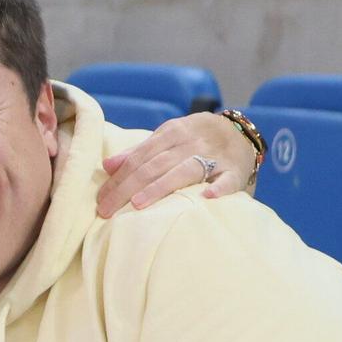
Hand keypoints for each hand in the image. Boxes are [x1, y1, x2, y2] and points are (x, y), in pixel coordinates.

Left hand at [97, 111, 257, 215]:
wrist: (241, 131)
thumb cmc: (196, 139)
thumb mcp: (169, 138)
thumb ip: (139, 152)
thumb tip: (107, 166)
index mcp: (173, 132)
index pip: (140, 157)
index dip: (118, 178)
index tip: (100, 199)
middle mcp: (192, 142)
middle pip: (155, 165)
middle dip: (127, 187)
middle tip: (106, 210)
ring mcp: (215, 156)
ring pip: (185, 170)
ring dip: (161, 187)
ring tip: (138, 204)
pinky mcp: (236, 170)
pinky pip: (228, 180)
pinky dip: (219, 188)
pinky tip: (207, 198)